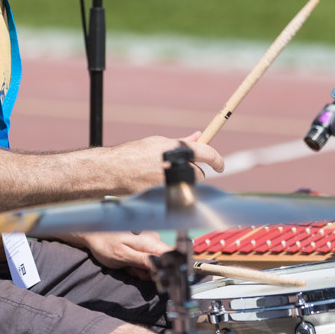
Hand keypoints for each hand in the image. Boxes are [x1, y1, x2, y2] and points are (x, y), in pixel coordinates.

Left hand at [64, 231, 171, 280]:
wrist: (92, 234)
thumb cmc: (104, 244)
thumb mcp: (123, 256)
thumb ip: (143, 261)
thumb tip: (161, 267)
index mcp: (150, 241)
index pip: (170, 255)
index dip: (166, 269)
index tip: (154, 276)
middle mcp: (152, 239)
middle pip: (161, 262)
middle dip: (147, 271)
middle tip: (131, 269)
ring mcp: (148, 241)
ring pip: (153, 263)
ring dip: (140, 268)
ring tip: (126, 265)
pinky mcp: (143, 244)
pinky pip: (146, 259)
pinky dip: (136, 264)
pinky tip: (126, 262)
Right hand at [107, 132, 224, 194]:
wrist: (113, 170)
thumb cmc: (134, 153)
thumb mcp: (158, 142)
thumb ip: (182, 142)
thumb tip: (200, 136)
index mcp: (176, 149)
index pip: (207, 153)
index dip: (217, 160)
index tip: (220, 165)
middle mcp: (176, 166)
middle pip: (199, 175)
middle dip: (193, 173)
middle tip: (179, 170)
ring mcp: (171, 184)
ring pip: (189, 187)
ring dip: (184, 184)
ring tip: (164, 178)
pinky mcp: (164, 197)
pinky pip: (176, 196)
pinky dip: (171, 194)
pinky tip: (156, 187)